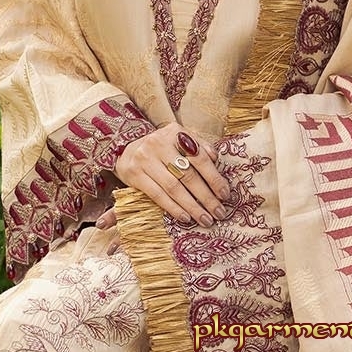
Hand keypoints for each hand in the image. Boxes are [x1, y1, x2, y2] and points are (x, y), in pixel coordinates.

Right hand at [96, 121, 231, 228]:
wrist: (126, 149)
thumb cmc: (162, 148)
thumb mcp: (180, 140)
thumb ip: (199, 146)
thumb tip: (216, 159)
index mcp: (175, 133)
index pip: (199, 158)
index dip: (214, 178)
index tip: (225, 194)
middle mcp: (159, 143)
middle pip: (188, 175)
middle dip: (206, 197)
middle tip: (219, 212)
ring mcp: (145, 159)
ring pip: (173, 187)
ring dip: (192, 206)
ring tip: (205, 219)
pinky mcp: (134, 174)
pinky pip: (158, 195)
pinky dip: (173, 208)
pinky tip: (185, 217)